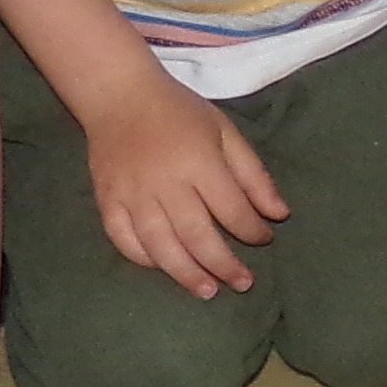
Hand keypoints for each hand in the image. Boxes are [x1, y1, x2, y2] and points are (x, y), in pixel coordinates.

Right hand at [85, 79, 286, 297]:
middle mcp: (165, 182)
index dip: (252, 230)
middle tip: (243, 283)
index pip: (231, 209)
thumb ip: (253, 174)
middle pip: (196, 235)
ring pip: (160, 245)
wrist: (118, 94)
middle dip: (223, 264)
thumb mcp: (224, 132)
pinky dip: (143, 259)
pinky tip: (164, 268)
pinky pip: (123, 239)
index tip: (265, 238)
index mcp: (199, 161)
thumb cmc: (178, 112)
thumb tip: (280, 214)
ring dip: (185, 273)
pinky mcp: (106, 199)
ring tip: (207, 291)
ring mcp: (131, 193)